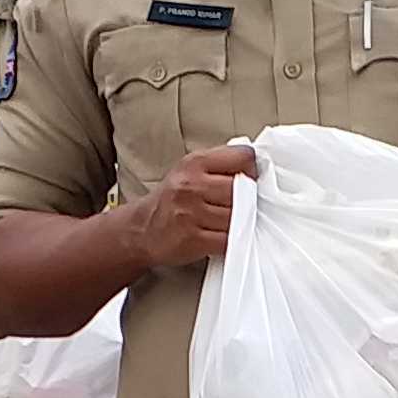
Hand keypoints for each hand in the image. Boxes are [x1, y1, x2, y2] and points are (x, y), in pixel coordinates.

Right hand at [134, 143, 258, 270]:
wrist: (142, 229)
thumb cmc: (172, 199)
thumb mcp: (190, 170)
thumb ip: (219, 164)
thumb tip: (256, 165)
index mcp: (195, 163)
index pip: (242, 157)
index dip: (252, 170)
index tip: (251, 179)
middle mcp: (192, 185)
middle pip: (243, 189)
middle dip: (249, 198)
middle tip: (244, 204)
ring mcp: (192, 213)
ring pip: (238, 216)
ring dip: (241, 222)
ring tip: (231, 221)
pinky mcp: (194, 240)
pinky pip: (229, 240)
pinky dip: (233, 240)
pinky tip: (224, 235)